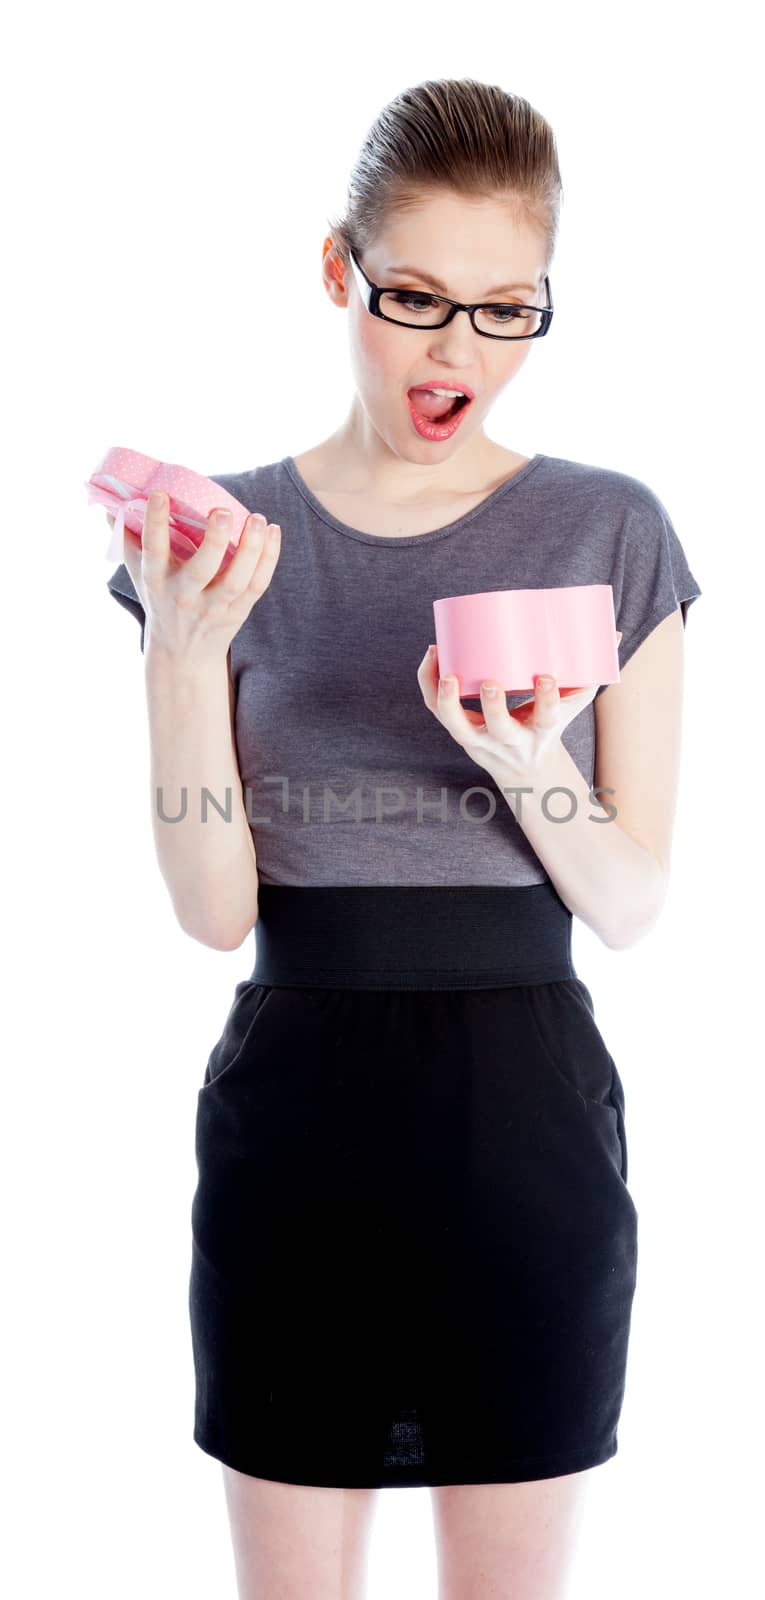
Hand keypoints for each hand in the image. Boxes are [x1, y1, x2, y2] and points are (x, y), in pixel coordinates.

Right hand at [105, 494, 281, 665]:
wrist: (182, 654)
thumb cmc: (160, 602)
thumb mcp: (138, 576)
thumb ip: (127, 541)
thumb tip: (110, 506)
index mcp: (156, 580)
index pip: (153, 550)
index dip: (154, 522)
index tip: (160, 494)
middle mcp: (184, 595)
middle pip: (202, 569)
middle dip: (214, 540)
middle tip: (223, 511)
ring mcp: (214, 607)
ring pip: (236, 579)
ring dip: (251, 549)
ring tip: (259, 519)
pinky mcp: (237, 612)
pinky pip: (257, 586)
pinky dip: (269, 559)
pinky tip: (273, 532)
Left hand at [416, 632, 622, 781]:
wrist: (523, 769)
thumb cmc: (548, 725)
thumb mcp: (572, 705)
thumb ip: (590, 671)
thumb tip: (615, 634)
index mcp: (541, 732)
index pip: (546, 718)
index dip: (546, 700)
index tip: (546, 677)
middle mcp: (509, 740)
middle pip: (499, 728)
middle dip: (494, 707)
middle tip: (491, 681)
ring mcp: (480, 738)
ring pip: (457, 725)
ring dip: (446, 699)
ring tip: (446, 669)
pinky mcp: (459, 730)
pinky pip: (437, 709)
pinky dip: (430, 683)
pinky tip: (433, 654)